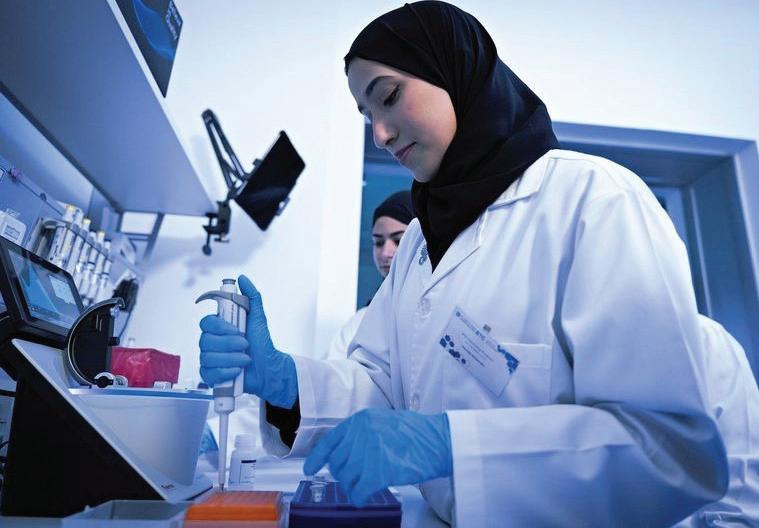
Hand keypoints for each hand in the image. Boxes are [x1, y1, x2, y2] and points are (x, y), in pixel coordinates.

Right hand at [199, 274, 297, 407]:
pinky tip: (237, 370)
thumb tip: (243, 278)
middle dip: (228, 344)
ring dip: (231, 358)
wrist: (268, 368)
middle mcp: (211, 342)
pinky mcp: (210, 375)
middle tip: (245, 344)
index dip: (219, 326)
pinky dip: (225, 372)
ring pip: (208, 357)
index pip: (206, 322)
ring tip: (246, 359)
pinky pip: (209, 374)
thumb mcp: (258, 318)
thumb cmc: (261, 344)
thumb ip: (251, 297)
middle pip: (205, 340)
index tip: (237, 329)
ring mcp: (209, 359)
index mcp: (219, 327)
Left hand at [303, 408, 452, 505]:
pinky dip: (359, 497)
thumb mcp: (384, 421)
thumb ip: (363, 433)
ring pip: (346, 479)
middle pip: (338, 464)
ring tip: (365, 486)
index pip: (330, 441)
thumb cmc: (417, 433)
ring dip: (353, 486)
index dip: (317, 457)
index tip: (310, 469)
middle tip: (356, 479)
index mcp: (361, 419)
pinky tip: (364, 497)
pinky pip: (358, 491)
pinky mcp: (379, 471)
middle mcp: (361, 433)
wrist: (440, 440)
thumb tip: (346, 454)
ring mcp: (369, 452)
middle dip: (344, 475)